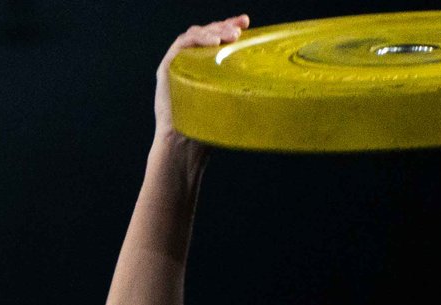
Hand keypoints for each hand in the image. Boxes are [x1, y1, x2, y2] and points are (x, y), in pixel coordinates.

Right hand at [155, 16, 249, 145]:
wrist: (183, 146)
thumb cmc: (207, 130)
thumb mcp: (229, 104)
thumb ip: (240, 91)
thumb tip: (274, 88)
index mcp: (204, 66)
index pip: (217, 39)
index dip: (230, 26)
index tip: (246, 23)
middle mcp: (190, 61)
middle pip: (207, 32)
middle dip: (224, 26)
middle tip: (241, 27)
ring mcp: (177, 62)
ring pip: (195, 35)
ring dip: (214, 31)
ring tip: (231, 36)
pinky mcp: (166, 67)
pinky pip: (182, 44)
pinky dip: (198, 40)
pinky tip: (214, 43)